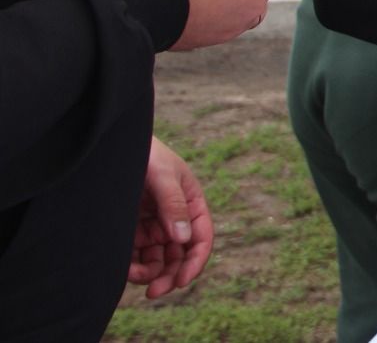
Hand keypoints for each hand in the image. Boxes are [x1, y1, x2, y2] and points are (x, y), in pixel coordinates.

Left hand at [128, 137, 212, 298]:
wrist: (112, 148)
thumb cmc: (144, 154)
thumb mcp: (163, 174)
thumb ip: (174, 204)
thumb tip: (183, 239)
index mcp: (191, 204)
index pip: (201, 237)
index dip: (195, 261)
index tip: (181, 281)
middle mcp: (174, 218)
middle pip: (180, 255)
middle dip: (170, 275)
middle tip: (155, 292)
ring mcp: (153, 226)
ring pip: (158, 260)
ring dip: (151, 274)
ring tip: (133, 277)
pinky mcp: (132, 231)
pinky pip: (137, 256)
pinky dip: (134, 267)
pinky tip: (125, 271)